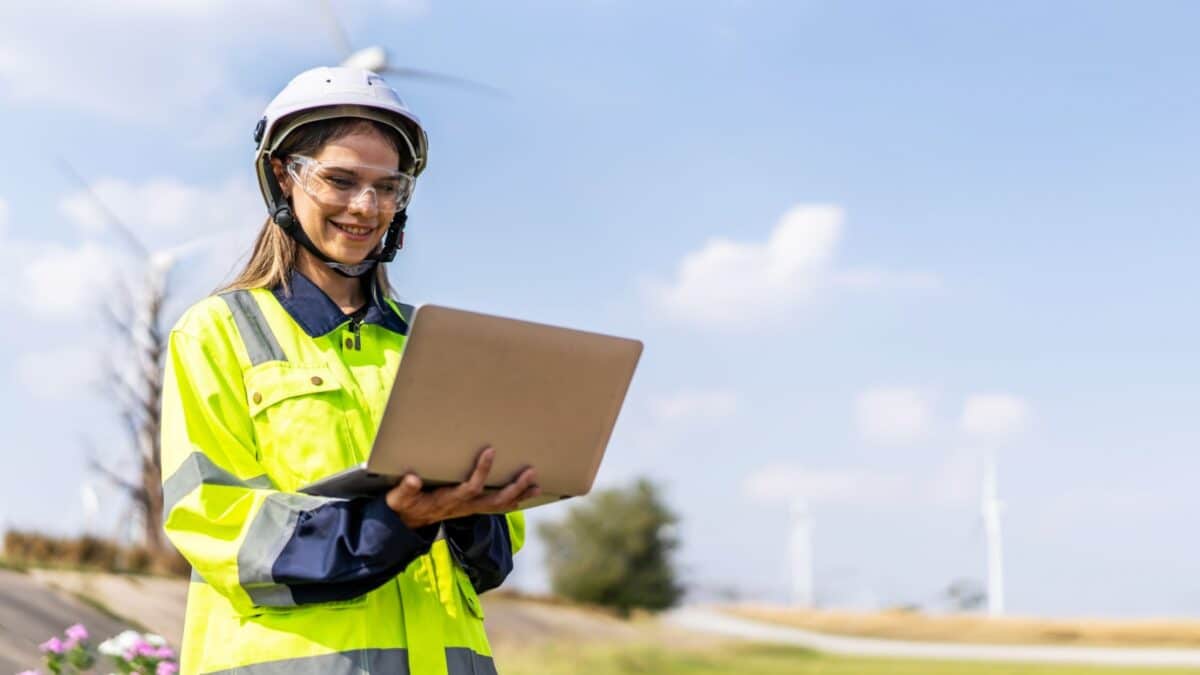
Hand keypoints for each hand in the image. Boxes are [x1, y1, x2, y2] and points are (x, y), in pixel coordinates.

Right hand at [384, 447, 539, 529]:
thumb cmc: (405, 505)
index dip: (482, 471)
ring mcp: (470, 509)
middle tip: (530, 472)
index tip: (490, 450)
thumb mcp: (399, 497)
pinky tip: (526, 494)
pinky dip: (513, 501)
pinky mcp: (472, 508)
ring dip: (519, 495)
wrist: (408, 521)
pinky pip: (497, 507)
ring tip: (537, 485)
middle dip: (514, 488)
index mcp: (448, 500)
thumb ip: (405, 489)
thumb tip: (412, 479)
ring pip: (499, 506)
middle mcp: (464, 507)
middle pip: (495, 501)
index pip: (470, 487)